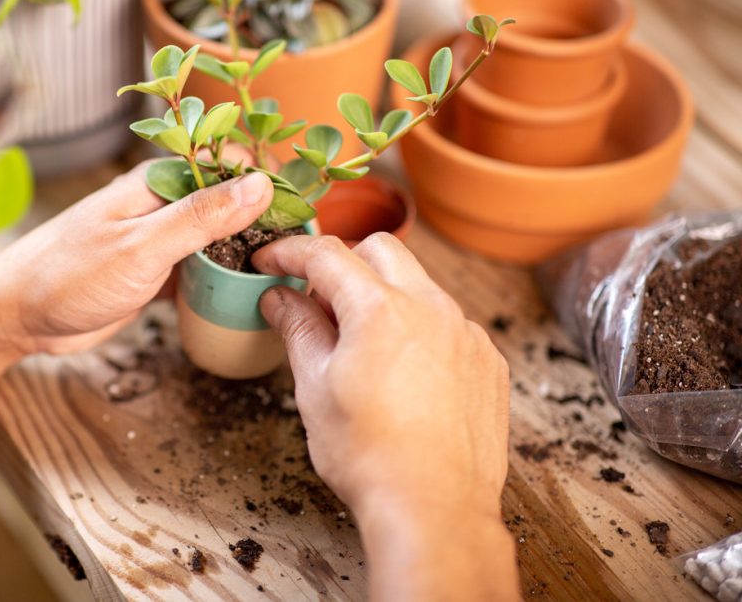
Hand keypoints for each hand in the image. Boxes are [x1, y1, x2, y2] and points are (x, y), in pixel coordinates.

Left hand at [0, 162, 272, 355]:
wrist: (18, 317)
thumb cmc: (68, 276)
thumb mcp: (142, 247)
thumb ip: (201, 216)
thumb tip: (259, 184)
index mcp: (157, 182)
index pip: (227, 164)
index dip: (266, 181)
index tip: (299, 210)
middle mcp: (161, 205)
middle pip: (227, 200)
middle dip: (263, 219)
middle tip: (297, 251)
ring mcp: (159, 239)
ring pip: (217, 237)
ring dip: (244, 251)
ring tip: (280, 273)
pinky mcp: (155, 272)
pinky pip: (200, 268)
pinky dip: (222, 279)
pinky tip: (244, 295)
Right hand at [253, 233, 516, 600]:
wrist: (434, 508)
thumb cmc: (369, 455)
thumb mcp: (314, 388)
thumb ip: (298, 329)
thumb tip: (279, 297)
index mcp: (380, 308)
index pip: (327, 254)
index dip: (290, 251)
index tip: (270, 260)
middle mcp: (432, 307)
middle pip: (381, 249)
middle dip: (344, 262)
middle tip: (318, 301)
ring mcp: (466, 333)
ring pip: (420, 284)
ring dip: (385, 296)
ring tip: (361, 346)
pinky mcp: (487, 361)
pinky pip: (449, 322)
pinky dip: (420, 329)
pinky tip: (403, 373)